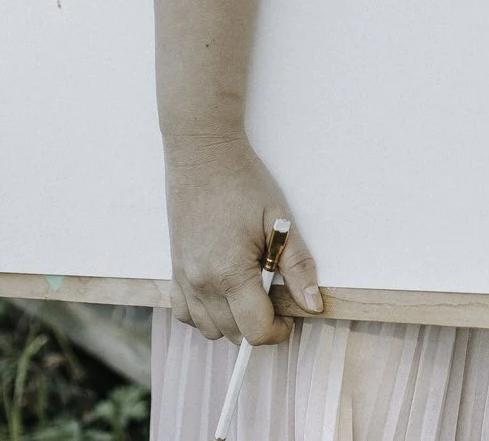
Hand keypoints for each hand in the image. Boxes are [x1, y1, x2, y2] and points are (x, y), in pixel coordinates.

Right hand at [162, 133, 322, 342]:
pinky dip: (204, 314)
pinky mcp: (175, 269)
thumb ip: (297, 267)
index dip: (278, 331)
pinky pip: (184, 312)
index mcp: (230, 273)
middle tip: (274, 298)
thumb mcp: (280, 222)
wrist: (203, 154)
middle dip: (259, 326)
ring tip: (250, 294)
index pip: (255, 331)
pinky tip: (222, 294)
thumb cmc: (242, 182)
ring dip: (232, 323)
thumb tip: (313, 305)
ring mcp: (184, 278)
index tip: (290, 316)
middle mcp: (201, 282)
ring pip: (208, 329)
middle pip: (233, 334)